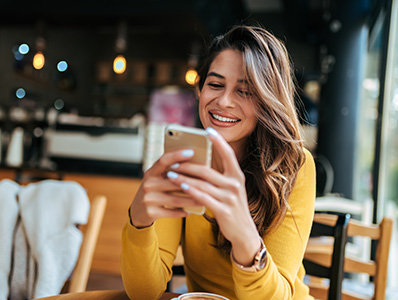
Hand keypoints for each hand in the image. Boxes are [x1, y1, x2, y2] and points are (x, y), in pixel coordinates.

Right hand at [129, 149, 203, 227]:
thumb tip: (196, 165)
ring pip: (176, 199)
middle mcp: (148, 184)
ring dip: (192, 200)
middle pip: (173, 182)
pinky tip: (192, 212)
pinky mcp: (151, 213)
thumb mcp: (157, 179)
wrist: (138, 212)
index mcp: (151, 172)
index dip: (177, 155)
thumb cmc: (154, 192)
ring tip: (205, 199)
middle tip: (208, 182)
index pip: (163, 160)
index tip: (191, 151)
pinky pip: (172, 212)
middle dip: (192, 183)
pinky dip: (183, 212)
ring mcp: (148, 199)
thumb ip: (171, 173)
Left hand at [166, 128, 260, 265]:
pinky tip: (180, 186)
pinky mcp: (223, 210)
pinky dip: (190, 191)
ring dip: (184, 178)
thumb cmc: (232, 206)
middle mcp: (235, 184)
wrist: (244, 232)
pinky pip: (203, 198)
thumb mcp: (231, 188)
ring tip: (170, 173)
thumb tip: (202, 160)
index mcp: (237, 175)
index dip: (218, 141)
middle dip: (188, 164)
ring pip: (202, 184)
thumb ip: (220, 175)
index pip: (228, 154)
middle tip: (174, 160)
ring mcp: (230, 197)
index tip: (208, 130)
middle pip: (208, 170)